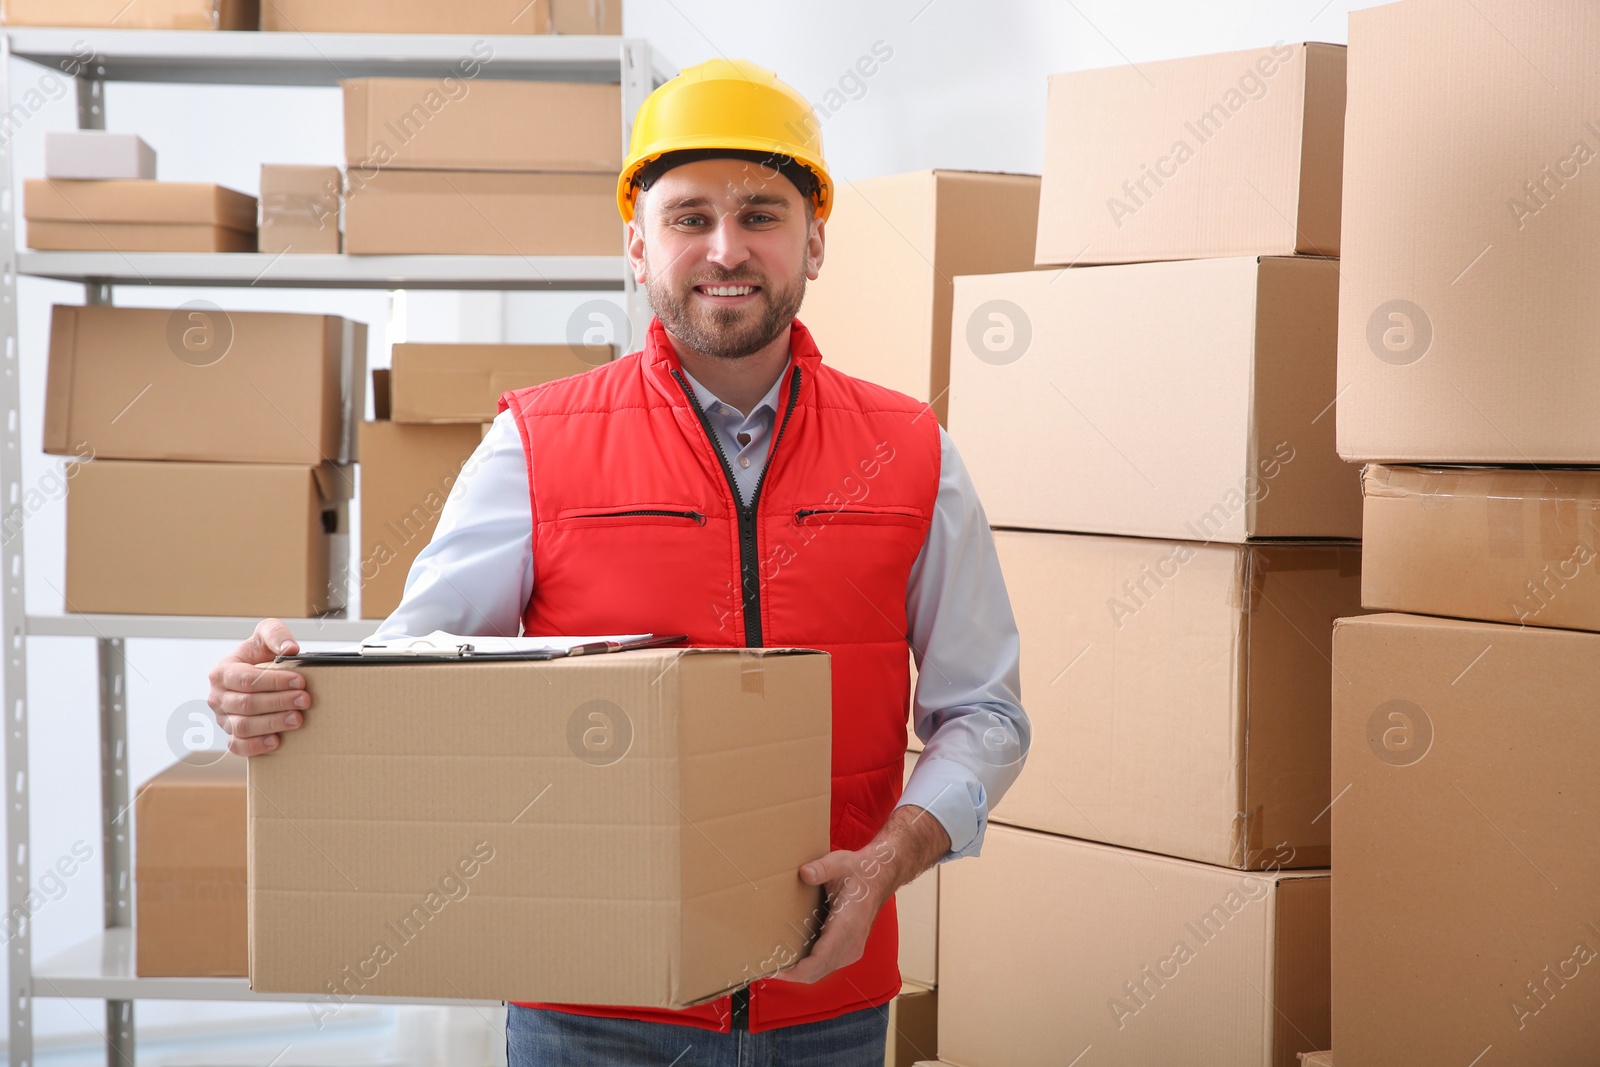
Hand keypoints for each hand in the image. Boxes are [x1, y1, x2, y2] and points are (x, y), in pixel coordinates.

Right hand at [207, 619, 305, 756]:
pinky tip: (276, 741)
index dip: (274, 681)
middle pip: (247, 703)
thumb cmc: (260, 655)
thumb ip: (275, 634)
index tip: (299, 682)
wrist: (256, 674)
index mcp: (222, 672)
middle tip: (305, 700)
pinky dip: (256, 746)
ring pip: (243, 726)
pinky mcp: (231, 736)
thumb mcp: (265, 635)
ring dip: (272, 723)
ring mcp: (223, 718)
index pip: (246, 679)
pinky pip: (237, 746)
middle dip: (278, 702)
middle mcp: (218, 696)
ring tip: (298, 719)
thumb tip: (289, 649)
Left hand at [770, 805, 950, 984]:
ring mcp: (852, 949)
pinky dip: (809, 967)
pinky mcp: (850, 950)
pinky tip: (793, 958)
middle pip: (817, 971)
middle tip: (765, 967)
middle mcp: (851, 943)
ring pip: (821, 971)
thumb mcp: (840, 863)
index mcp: (847, 926)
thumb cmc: (859, 871)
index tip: (777, 970)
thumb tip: (804, 873)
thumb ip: (822, 868)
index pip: (821, 959)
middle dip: (792, 974)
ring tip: (775, 963)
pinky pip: (826, 966)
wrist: (880, 877)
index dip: (797, 970)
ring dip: (799, 972)